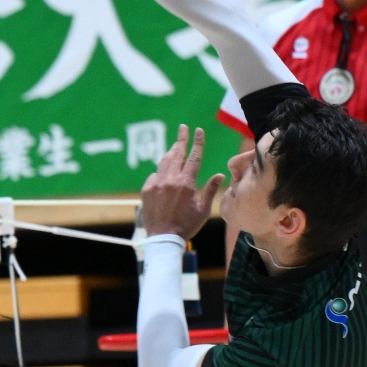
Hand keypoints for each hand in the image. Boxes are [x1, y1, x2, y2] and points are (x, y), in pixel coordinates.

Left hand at [139, 124, 224, 240]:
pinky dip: (161, 172)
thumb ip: (210, 190)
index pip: (194, 157)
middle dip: (181, 139)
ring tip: (175, 146)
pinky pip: (154, 175)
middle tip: (183, 128)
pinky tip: (164, 174)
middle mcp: (170, 180)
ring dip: (171, 153)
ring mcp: (156, 184)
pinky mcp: (146, 190)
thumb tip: (220, 175)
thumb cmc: (186, 226)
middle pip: (177, 153)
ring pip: (164, 162)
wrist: (163, 238)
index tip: (198, 130)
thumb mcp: (203, 210)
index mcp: (186, 184)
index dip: (197, 142)